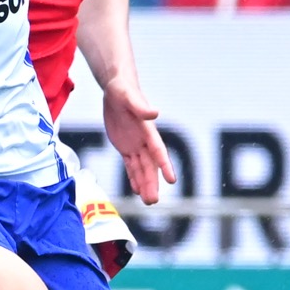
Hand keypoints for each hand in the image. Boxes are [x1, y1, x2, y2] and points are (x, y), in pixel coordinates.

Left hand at [102, 80, 176, 206]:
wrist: (116, 88)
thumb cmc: (123, 90)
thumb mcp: (128, 97)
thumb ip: (141, 107)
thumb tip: (155, 113)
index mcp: (148, 130)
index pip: (158, 150)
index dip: (164, 165)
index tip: (172, 180)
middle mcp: (144, 140)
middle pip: (150, 165)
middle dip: (152, 183)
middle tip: (154, 201)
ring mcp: (135, 145)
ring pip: (141, 169)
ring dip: (145, 184)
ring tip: (148, 201)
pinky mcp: (125, 146)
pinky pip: (131, 165)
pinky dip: (134, 178)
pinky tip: (137, 190)